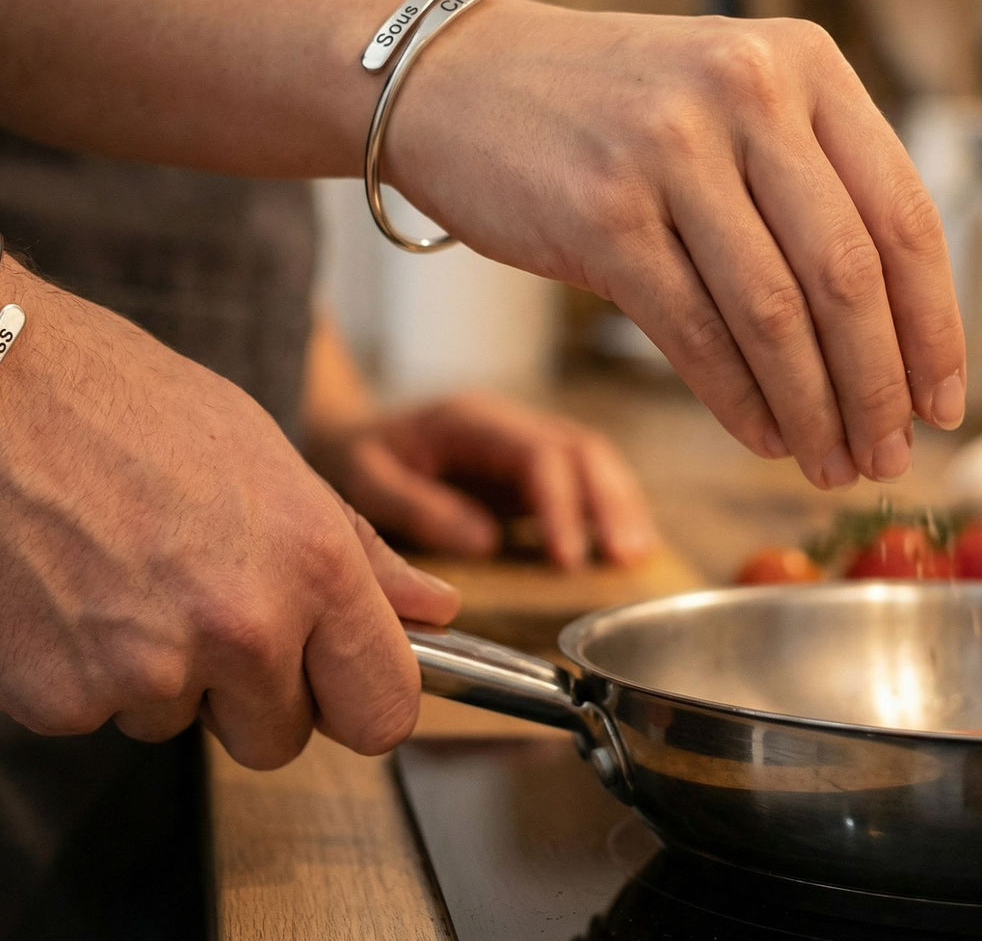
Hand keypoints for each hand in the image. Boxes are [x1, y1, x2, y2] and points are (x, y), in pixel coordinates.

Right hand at [0, 265, 459, 769]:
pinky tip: (53, 586)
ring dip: (154, 670)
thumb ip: (355, 548)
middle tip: (190, 595)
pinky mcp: (55, 700)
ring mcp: (145, 671)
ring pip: (177, 722)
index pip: (383, 710)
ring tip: (109, 566)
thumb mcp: (258, 449)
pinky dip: (75, 669)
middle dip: (245, 689)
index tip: (326, 676)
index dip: (354, 695)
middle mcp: (239, 627)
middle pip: (279, 738)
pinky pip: (92, 715)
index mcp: (307, 562)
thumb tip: (435, 611)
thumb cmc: (114, 401)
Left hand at [308, 391, 657, 569]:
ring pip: (591, 458)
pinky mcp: (525, 468)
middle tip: (625, 558)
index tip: (569, 560)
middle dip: (610, 501)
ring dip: (619, 504)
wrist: (347, 436)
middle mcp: (504, 423)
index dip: (561, 505)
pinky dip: (606, 508)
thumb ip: (418, 507)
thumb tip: (486, 541)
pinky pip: (580, 479)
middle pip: (580, 447)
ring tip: (634, 556)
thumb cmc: (353, 457)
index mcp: (468, 420)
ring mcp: (519, 442)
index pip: (537, 454)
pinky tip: (621, 546)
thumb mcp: (364, 479)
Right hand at [392, 1, 964, 490]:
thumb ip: (792, 180)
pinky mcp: (600, 215)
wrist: (455, 78)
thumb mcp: (714, 103)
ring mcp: (667, 151)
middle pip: (848, 274)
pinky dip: (737, 400)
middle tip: (885, 454)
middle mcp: (742, 93)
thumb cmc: (590, 106)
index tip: (943, 400)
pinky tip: (760, 435)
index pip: (902, 212)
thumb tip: (872, 330)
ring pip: (775, 313)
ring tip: (827, 462)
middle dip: (878, 387)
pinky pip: (694, 331)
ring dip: (813, 408)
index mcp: (796, 62)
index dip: (933, 325)